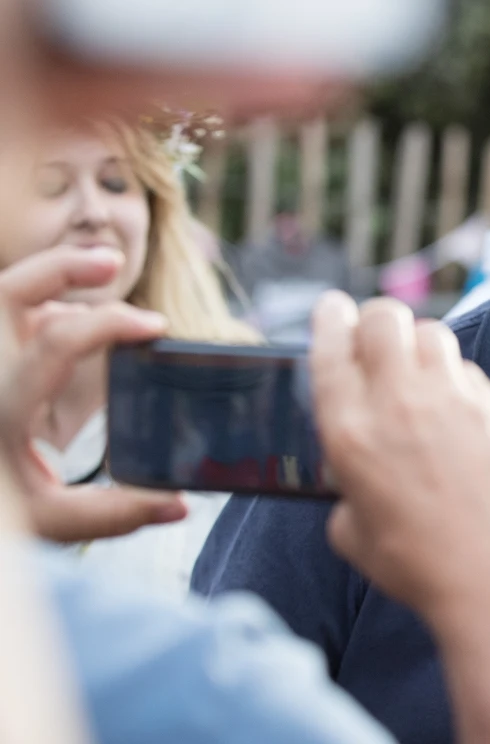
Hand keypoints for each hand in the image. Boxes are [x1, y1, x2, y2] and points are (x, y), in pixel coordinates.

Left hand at [0, 246, 187, 540]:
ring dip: (54, 281)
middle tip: (116, 262)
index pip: (60, 339)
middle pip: (10, 289)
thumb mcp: (47, 520)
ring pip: (5, 294)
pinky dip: (43, 307)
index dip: (113, 322)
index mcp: (4, 410)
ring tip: (102, 278)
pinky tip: (74, 321)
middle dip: (67, 265)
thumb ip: (112, 513)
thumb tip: (180, 504)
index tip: (157, 329)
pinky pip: (10, 318)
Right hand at [310, 293, 489, 626]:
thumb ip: (344, 484)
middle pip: (384, 317)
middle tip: (374, 336)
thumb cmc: (417, 566)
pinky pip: (467, 372)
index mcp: (350, 431)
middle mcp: (399, 404)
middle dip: (374, 318)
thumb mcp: (351, 532)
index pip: (330, 345)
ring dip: (416, 342)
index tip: (332, 309)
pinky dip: (453, 380)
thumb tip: (353, 467)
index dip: (329, 318)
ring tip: (415, 368)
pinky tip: (453, 409)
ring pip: (432, 332)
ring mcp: (453, 401)